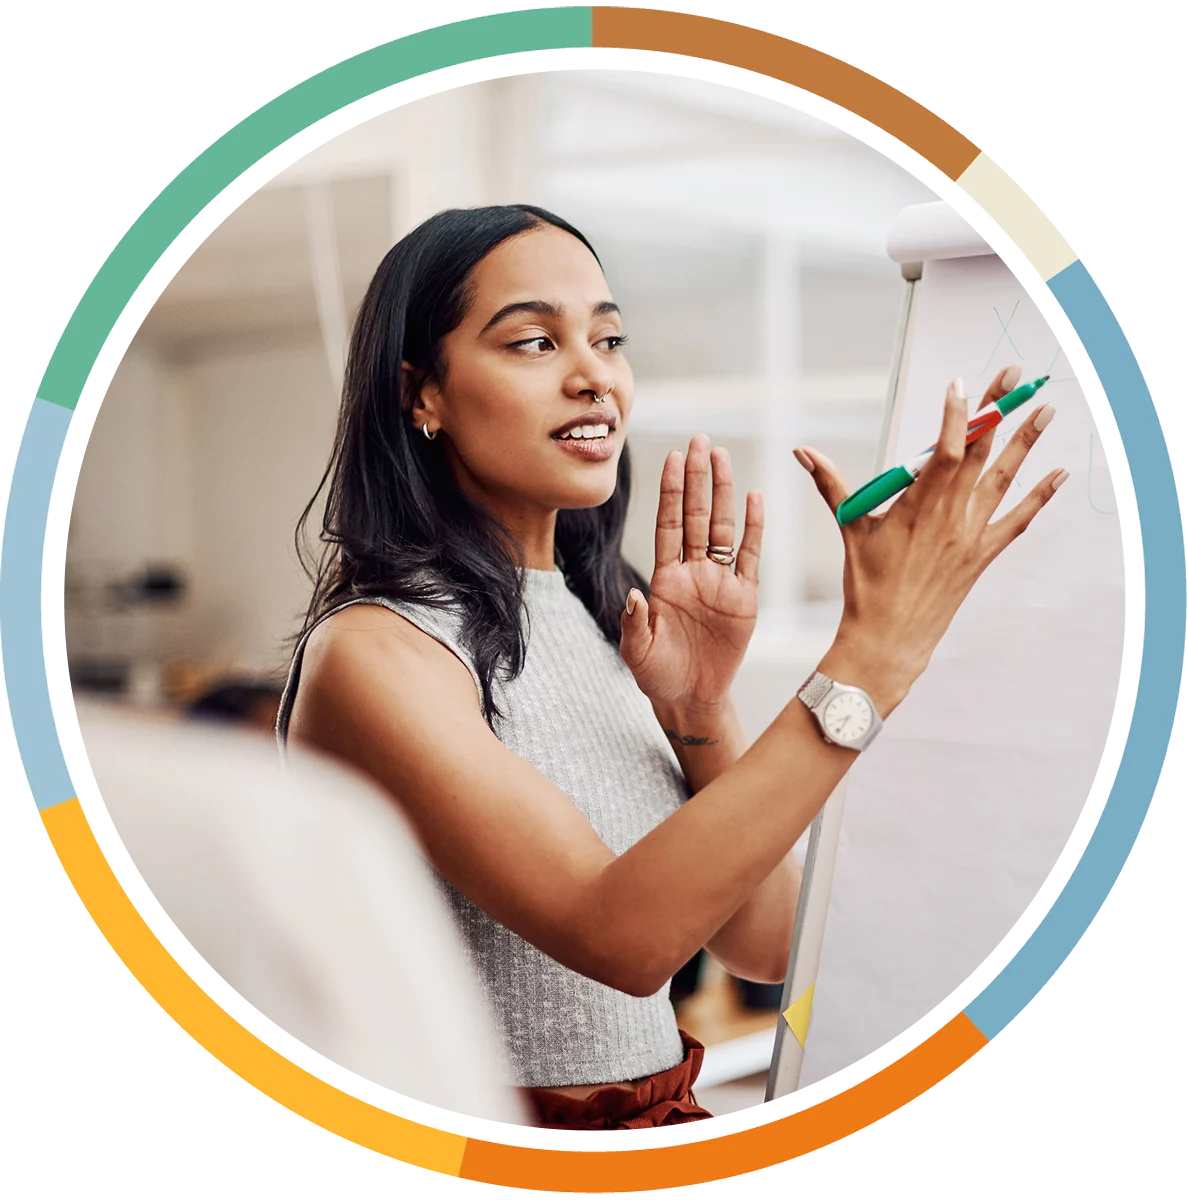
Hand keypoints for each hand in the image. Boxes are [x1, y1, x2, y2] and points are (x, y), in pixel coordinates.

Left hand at [620, 433, 763, 709]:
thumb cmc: (658, 674)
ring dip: (723, 492)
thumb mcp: (637, 651)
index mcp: (664, 579)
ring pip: (724, 528)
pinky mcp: (744, 598)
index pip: (668, 525)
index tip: (671, 458)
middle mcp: (692, 572)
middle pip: (697, 516)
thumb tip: (634, 596)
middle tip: (699, 440)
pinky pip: (750, 557)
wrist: (691, 697)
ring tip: (722, 457)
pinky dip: (754, 528)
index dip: (671, 492)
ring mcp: (719, 582)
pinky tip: (754, 498)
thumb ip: (634, 623)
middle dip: (697, 478)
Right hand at [795, 364, 1065, 714]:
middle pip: (979, 452)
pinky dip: (1039, 497)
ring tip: (1046, 410)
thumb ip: (831, 484)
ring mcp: (970, 535)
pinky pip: (1017, 521)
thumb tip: (803, 452)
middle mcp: (949, 516)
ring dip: (1027, 442)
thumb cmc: (866, 585)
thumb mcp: (849, 528)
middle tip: (1015, 376)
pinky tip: (1059, 474)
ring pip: (1004, 479)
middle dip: (997, 410)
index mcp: (916, 507)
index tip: (962, 384)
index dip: (956, 416)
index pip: (944, 451)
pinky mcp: (981, 555)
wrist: (890, 637)